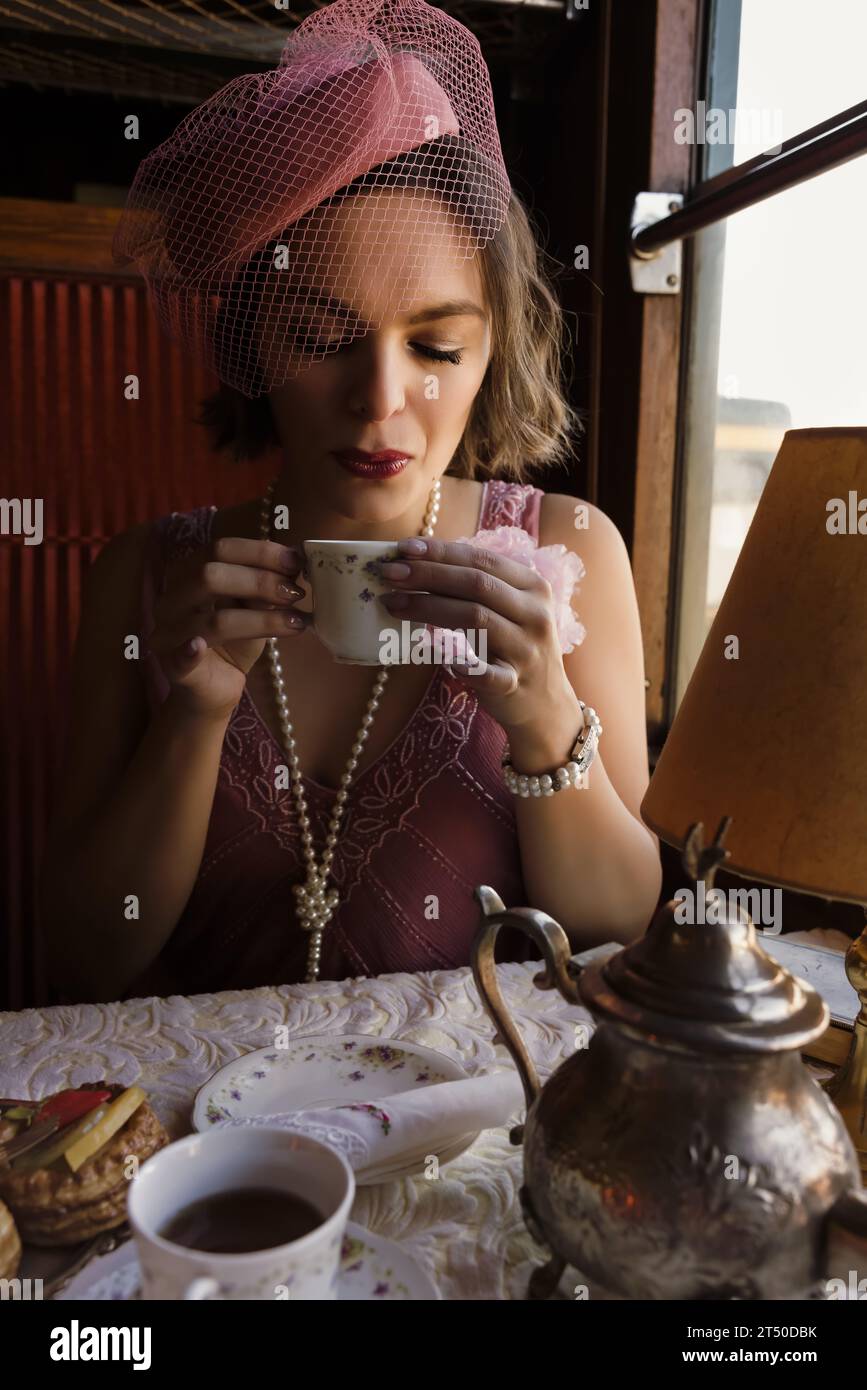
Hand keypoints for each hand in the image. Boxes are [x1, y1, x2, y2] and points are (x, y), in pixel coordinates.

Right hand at [146, 534, 311, 719]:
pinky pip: (179, 658)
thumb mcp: (253, 608)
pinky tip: (199, 647)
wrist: (215, 690)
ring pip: (213, 619)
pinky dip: (189, 652)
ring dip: (261, 620)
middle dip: (260, 581)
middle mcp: (172, 599)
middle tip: (295, 593)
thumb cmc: (234, 642)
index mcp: (189, 575)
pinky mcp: (173, 669)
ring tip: (295, 622)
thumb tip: (295, 562)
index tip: (296, 562)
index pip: (220, 549)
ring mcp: (168, 634)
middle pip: (210, 575)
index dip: (260, 552)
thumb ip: (264, 586)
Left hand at [378, 536, 576, 734]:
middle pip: (477, 584)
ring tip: (393, 604)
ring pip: (475, 618)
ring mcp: (527, 650)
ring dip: (428, 608)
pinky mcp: (515, 683)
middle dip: (428, 575)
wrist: (546, 704)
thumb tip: (418, 564)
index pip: (482, 560)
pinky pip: (484, 671)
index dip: (441, 552)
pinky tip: (430, 651)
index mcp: (532, 587)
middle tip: (389, 574)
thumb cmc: (514, 649)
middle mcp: (535, 614)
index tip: (403, 549)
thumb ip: (476, 588)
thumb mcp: (508, 611)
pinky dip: (458, 661)